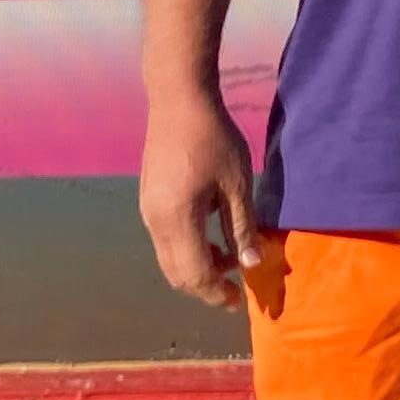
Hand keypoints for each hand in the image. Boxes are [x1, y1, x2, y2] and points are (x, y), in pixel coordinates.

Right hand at [139, 86, 266, 306]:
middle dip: (205, 288)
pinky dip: (187, 250)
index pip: (194, 274)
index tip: (240, 300)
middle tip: (235, 290)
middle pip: (177, 274)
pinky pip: (165, 240)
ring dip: (197, 268)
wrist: (178, 98)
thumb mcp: (237, 184)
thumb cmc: (213, 137)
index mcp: (177, 218)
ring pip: (168, 259)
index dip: (217, 293)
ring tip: (229, 259)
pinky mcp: (148, 200)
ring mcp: (147, 211)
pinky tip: (211, 236)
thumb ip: (242, 227)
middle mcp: (155, 221)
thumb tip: (252, 263)